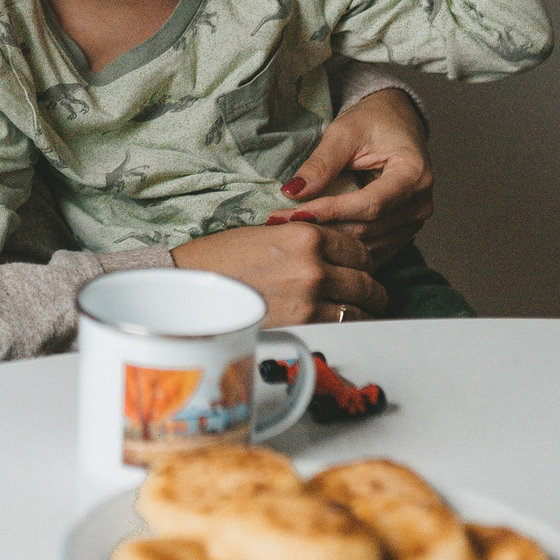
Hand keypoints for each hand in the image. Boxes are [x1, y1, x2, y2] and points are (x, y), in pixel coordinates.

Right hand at [172, 221, 388, 323]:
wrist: (191, 286)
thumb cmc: (221, 259)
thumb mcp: (267, 234)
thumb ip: (305, 240)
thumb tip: (331, 252)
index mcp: (304, 234)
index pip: (357, 248)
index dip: (359, 259)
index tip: (357, 266)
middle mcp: (313, 264)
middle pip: (366, 277)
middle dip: (368, 285)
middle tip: (366, 291)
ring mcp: (311, 297)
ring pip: (361, 304)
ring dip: (362, 307)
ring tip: (356, 309)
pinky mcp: (304, 324)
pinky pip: (345, 325)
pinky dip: (347, 324)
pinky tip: (339, 322)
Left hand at [263, 86, 432, 260]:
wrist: (395, 123)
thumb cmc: (372, 122)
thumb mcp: (343, 133)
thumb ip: (321, 164)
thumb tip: (293, 192)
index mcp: (414, 174)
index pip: (370, 204)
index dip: (331, 211)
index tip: (294, 214)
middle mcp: (421, 203)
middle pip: (369, 228)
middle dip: (324, 227)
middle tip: (281, 224)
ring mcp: (415, 222)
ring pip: (368, 244)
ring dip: (329, 241)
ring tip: (292, 231)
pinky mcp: (403, 232)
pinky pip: (372, 249)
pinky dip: (342, 246)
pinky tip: (314, 238)